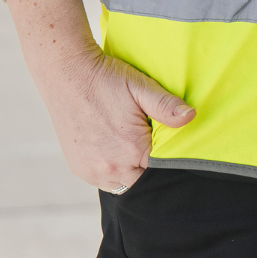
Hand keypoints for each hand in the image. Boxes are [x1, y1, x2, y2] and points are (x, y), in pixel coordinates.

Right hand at [38, 45, 193, 192]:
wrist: (66, 74)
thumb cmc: (106, 80)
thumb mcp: (141, 88)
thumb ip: (166, 106)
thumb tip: (190, 117)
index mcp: (130, 151)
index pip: (162, 169)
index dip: (170, 158)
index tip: (168, 141)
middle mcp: (109, 168)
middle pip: (142, 180)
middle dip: (150, 166)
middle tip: (149, 140)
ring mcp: (90, 171)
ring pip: (123, 183)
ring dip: (132, 170)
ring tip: (132, 143)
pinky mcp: (78, 168)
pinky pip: (104, 179)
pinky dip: (113, 169)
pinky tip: (116, 147)